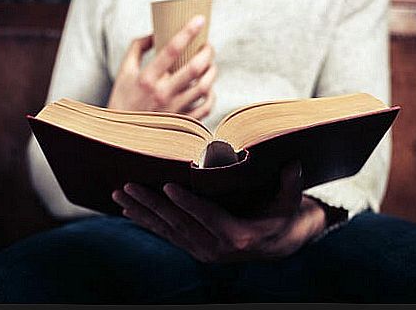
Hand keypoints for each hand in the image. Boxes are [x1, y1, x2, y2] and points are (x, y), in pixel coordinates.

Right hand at [108, 15, 216, 119]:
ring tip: (211, 65)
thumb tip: (155, 33)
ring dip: (212, 72)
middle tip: (208, 46)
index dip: (188, 32)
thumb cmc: (124, 100)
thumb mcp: (124, 72)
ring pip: (204, 87)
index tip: (199, 20)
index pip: (171, 50)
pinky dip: (211, 96)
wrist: (124, 135)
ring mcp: (174, 110)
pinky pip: (206, 108)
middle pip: (195, 68)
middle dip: (207, 52)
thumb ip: (137, 48)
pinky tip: (208, 89)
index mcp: (147, 79)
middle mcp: (162, 94)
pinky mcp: (182, 122)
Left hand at [112, 162, 327, 262]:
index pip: (208, 216)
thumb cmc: (280, 218)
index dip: (188, 202)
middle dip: (152, 204)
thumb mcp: (289, 203)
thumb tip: (294, 163)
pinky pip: (167, 236)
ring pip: (168, 230)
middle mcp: (216, 248)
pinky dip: (147, 223)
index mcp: (238, 236)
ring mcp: (202, 251)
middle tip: (129, 186)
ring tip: (121, 196)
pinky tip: (129, 211)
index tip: (168, 186)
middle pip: (180, 223)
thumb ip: (290, 184)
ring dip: (143, 213)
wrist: (276, 246)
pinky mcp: (194, 249)